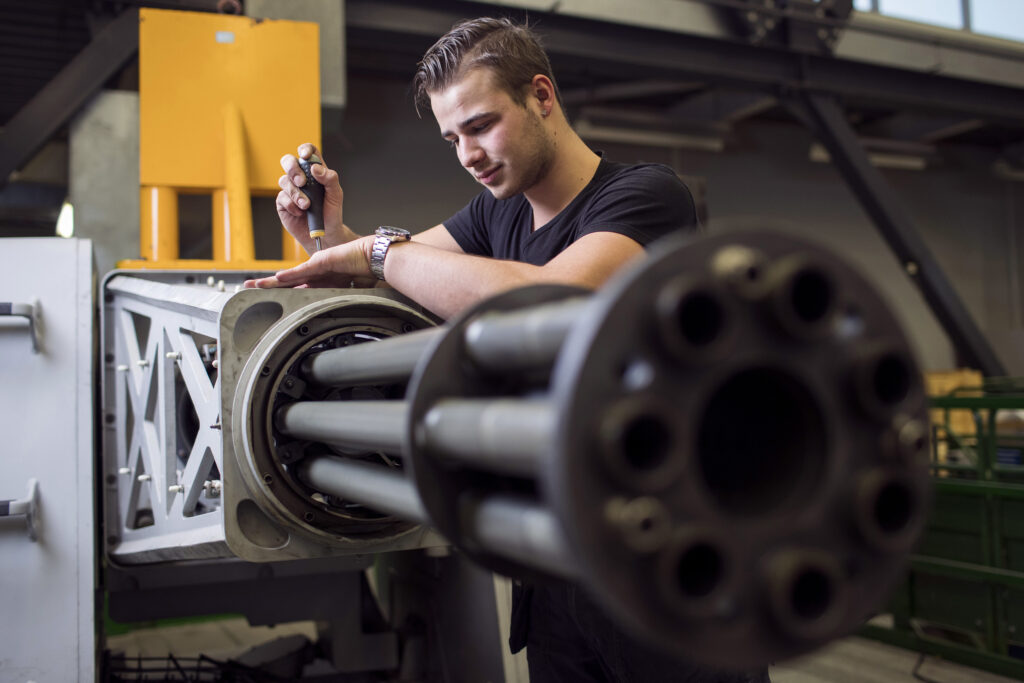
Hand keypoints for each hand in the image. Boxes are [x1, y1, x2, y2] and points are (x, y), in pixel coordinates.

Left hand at [245, 236, 376, 288]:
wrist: (373, 259)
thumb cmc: (363, 272)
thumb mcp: (345, 292)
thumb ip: (334, 300)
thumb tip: (328, 310)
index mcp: (319, 281)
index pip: (294, 287)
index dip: (280, 291)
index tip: (267, 296)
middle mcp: (314, 273)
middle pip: (285, 280)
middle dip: (266, 284)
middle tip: (248, 286)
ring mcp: (316, 266)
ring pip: (289, 276)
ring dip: (271, 281)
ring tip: (255, 284)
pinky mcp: (321, 263)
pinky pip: (302, 271)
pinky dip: (290, 275)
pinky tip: (278, 278)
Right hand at [277, 143, 343, 253]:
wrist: (325, 234)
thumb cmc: (331, 213)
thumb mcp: (336, 195)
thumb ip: (330, 179)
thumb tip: (315, 168)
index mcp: (315, 171)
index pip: (308, 152)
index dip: (304, 149)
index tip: (305, 156)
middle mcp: (300, 178)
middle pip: (288, 161)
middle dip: (292, 168)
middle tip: (302, 182)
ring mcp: (290, 190)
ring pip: (284, 181)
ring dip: (296, 193)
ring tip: (307, 206)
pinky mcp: (283, 203)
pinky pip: (282, 198)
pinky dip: (292, 205)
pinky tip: (301, 213)